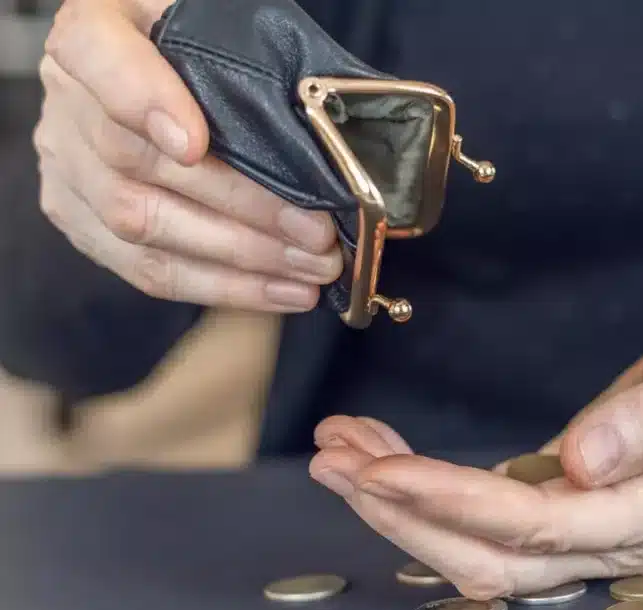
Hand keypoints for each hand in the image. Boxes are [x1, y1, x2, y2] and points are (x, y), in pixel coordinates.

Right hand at [34, 0, 340, 311]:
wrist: (160, 87)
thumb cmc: (201, 56)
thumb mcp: (213, 26)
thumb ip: (234, 54)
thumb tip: (306, 113)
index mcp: (91, 30)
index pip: (97, 55)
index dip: (144, 101)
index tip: (194, 144)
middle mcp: (66, 104)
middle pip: (139, 163)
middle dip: (243, 207)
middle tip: (316, 231)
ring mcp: (67, 170)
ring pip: (145, 226)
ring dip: (243, 258)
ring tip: (311, 268)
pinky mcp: (83, 225)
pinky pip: (149, 271)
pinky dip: (225, 287)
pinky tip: (282, 291)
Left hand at [308, 300, 642, 598]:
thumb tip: (586, 461)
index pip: (541, 527)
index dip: (457, 503)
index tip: (384, 470)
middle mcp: (617, 542)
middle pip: (495, 557)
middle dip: (407, 514)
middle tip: (335, 461)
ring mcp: (590, 533)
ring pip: (481, 547)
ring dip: (404, 508)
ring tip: (338, 453)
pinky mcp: (567, 509)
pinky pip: (488, 517)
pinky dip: (429, 489)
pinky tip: (383, 454)